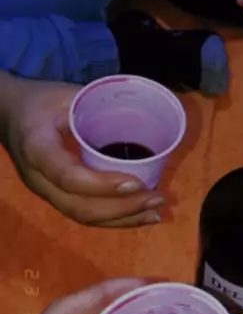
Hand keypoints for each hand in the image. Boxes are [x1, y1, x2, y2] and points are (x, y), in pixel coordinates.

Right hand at [1, 78, 163, 226]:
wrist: (7, 114)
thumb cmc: (39, 101)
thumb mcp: (66, 94)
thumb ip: (99, 104)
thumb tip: (148, 110)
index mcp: (37, 148)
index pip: (69, 177)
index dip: (103, 185)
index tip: (137, 183)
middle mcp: (38, 178)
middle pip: (79, 207)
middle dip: (122, 209)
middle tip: (156, 199)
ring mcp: (44, 192)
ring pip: (82, 216)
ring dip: (121, 220)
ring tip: (154, 214)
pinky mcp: (54, 197)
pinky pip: (82, 214)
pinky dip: (113, 219)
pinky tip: (137, 216)